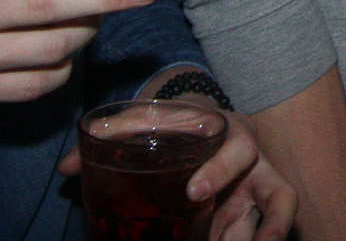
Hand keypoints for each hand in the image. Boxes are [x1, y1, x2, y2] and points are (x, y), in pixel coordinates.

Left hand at [58, 96, 294, 240]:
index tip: (193, 193)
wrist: (198, 120)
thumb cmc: (175, 119)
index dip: (222, 171)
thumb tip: (68, 167)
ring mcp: (255, 194)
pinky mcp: (247, 215)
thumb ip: (113, 133)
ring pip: (275, 218)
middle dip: (266, 223)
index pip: (240, 150)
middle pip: (277, 192)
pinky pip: (256, 232)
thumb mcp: (149, 116)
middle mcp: (254, 165)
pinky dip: (251, 240)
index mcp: (232, 133)